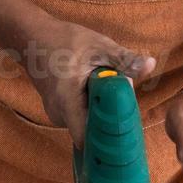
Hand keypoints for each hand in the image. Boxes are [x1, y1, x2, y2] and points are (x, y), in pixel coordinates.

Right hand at [24, 20, 155, 149]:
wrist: (33, 38)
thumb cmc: (64, 41)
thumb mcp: (99, 47)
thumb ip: (124, 60)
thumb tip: (150, 64)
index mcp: (67, 103)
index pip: (87, 140)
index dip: (107, 144)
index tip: (127, 138)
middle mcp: (59, 115)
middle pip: (93, 130)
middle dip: (111, 117)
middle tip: (123, 95)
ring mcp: (57, 115)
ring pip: (88, 122)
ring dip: (103, 109)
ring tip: (108, 86)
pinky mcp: (60, 111)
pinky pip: (82, 115)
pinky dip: (94, 105)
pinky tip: (98, 88)